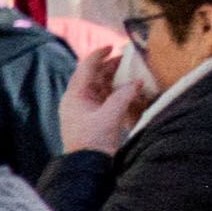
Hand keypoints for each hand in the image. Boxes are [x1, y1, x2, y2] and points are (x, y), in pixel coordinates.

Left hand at [62, 38, 145, 156]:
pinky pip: (105, 98)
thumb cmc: (93, 140)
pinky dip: (116, 92)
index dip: (98, 55)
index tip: (111, 46)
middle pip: (93, 76)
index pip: (85, 68)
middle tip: (128, 59)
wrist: (87, 164)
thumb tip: (136, 82)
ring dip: (114, 78)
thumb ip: (123, 96)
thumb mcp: (109, 116)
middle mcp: (78, 99)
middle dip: (110, 66)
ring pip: (100, 86)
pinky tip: (129, 89)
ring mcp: (85, 108)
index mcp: (75, 95)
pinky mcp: (94, 117)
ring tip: (131, 71)